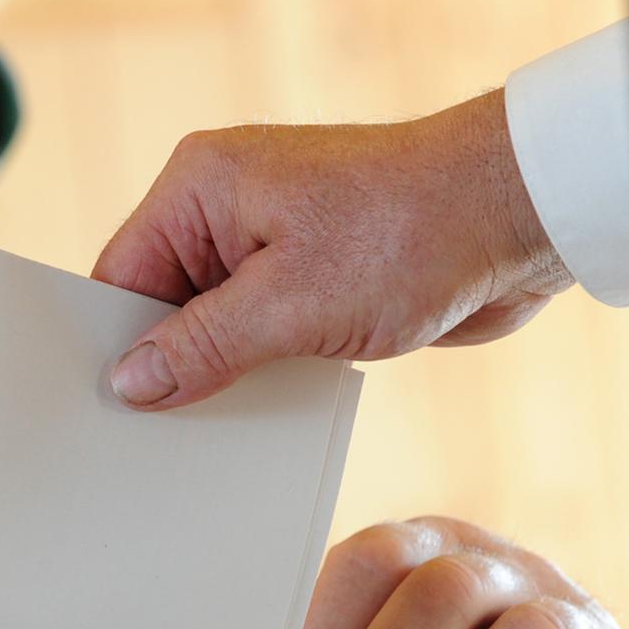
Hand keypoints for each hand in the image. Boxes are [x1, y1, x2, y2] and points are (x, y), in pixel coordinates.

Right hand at [91, 90, 570, 409]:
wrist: (523, 214)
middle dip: (169, 367)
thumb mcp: (290, 305)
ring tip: (213, 438)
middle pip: (164, 303)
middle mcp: (227, 206)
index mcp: (200, 186)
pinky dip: (265, 369)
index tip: (105, 414)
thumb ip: (201, 346)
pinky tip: (266, 417)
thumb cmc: (409, 233)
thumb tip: (129, 383)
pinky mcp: (318, 271)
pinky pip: (266, 330)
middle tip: (157, 443)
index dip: (111, 346)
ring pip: (217, 323)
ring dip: (223, 373)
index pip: (121, 276)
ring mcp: (275, 239)